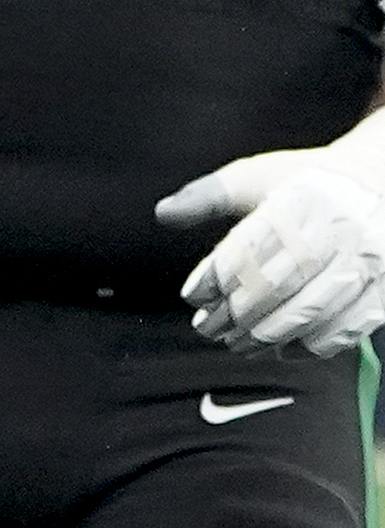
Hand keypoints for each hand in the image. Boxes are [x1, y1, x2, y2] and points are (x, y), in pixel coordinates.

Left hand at [157, 129, 384, 355]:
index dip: (216, 276)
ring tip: (238, 344)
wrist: (375, 183)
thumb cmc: (306, 183)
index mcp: (301, 198)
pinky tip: (284, 351)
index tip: (192, 295)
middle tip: (207, 329)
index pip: (250, 246)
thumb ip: (208, 196)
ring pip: (313, 310)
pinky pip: (350, 327)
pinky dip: (315, 346)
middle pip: (280, 283)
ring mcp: (367, 261)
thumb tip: (163, 214)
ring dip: (269, 334)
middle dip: (237, 313)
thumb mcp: (256, 177)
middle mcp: (339, 229)